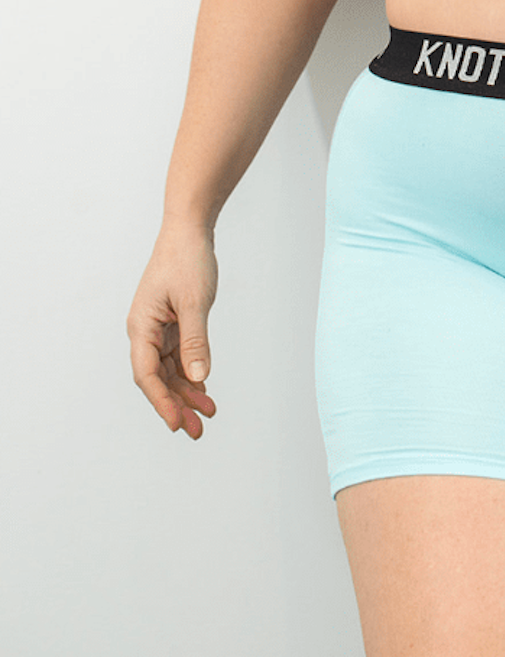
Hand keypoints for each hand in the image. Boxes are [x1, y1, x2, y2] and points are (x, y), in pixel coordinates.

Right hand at [127, 222, 218, 439]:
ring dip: (186, 391)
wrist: (189, 229)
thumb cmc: (186, 259)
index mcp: (141, 327)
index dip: (162, 402)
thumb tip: (198, 376)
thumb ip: (196, 340)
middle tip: (198, 429)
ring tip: (208, 413)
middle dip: (176, 404)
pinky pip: (178, 356)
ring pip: (168, 370)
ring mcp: (158, 327)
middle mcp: (145, 331)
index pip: (147, 375)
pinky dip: (190, 372)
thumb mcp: (194, 302)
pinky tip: (204, 388)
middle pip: (157, 378)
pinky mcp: (172, 322)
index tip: (178, 424)